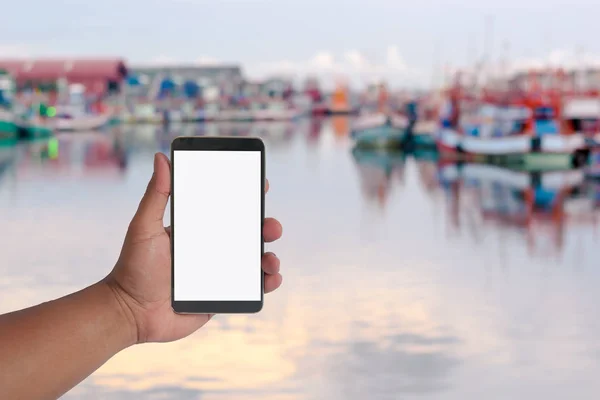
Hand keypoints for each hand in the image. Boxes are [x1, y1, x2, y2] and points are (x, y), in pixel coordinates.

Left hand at [105, 153, 282, 343]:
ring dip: (270, 257)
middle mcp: (211, 249)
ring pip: (254, 261)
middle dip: (266, 227)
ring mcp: (219, 274)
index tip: (261, 185)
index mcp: (197, 230)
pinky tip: (270, 279)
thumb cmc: (133, 268)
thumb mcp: (144, 226)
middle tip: (271, 227)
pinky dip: (266, 283)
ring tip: (270, 260)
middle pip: (247, 234)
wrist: (130, 313)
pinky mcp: (222, 297)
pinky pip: (251, 289)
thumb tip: (161, 157)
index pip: (227, 210)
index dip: (247, 197)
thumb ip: (157, 194)